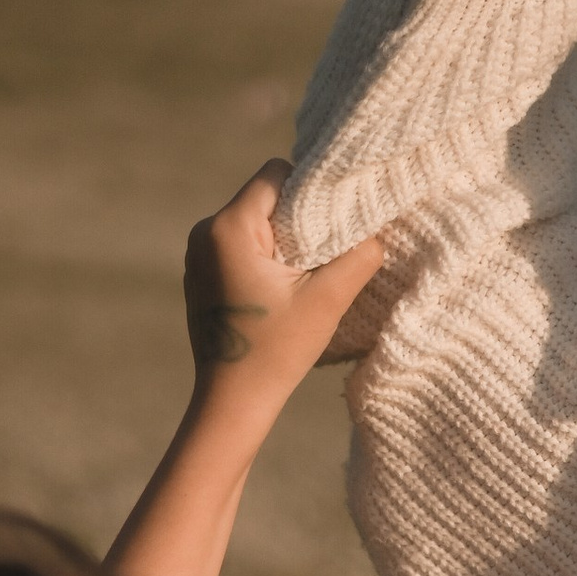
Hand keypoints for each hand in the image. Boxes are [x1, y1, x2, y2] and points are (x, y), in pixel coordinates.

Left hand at [182, 161, 386, 395]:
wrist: (233, 401)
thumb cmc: (277, 352)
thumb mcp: (327, 300)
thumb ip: (359, 255)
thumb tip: (379, 228)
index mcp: (228, 227)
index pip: (276, 173)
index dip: (312, 191)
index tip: (333, 226)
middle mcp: (204, 231)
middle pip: (265, 197)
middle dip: (298, 220)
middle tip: (322, 257)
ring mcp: (197, 254)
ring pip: (255, 222)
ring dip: (283, 242)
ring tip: (301, 279)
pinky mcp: (200, 274)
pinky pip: (240, 246)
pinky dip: (265, 259)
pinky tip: (280, 292)